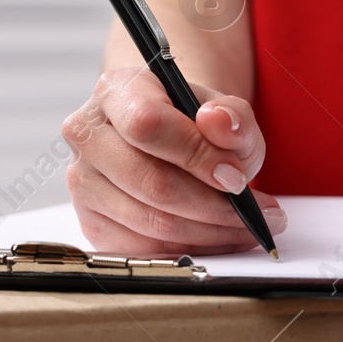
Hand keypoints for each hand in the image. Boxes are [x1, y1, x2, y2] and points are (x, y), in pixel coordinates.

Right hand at [62, 67, 284, 254]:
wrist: (169, 141)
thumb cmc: (195, 124)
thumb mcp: (224, 111)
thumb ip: (232, 115)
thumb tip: (219, 122)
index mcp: (115, 92)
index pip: (147, 125)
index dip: (196, 155)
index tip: (237, 178)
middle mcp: (87, 135)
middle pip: (151, 182)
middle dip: (214, 205)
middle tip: (259, 212)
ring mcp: (83, 182)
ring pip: (152, 222)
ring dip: (212, 232)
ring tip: (250, 226)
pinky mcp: (92, 222)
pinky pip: (146, 249)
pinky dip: (193, 249)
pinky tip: (221, 238)